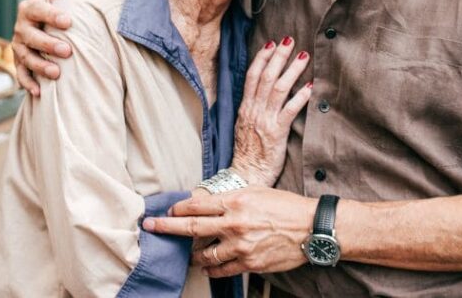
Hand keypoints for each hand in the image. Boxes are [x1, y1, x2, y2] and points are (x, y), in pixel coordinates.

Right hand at [11, 0, 80, 95]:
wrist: (42, 19)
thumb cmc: (53, 1)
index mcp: (29, 7)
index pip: (38, 10)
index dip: (52, 15)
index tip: (69, 22)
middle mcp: (21, 27)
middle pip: (31, 36)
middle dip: (48, 44)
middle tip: (67, 51)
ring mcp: (19, 45)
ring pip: (25, 57)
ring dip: (39, 66)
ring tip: (57, 74)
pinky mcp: (19, 61)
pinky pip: (21, 74)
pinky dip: (28, 83)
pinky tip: (39, 92)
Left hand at [142, 187, 313, 277]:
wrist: (309, 228)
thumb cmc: (284, 206)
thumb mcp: (255, 191)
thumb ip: (230, 198)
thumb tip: (206, 203)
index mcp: (235, 201)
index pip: (196, 204)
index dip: (178, 208)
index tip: (168, 210)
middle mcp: (234, 223)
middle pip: (191, 227)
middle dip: (167, 227)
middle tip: (151, 227)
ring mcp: (240, 246)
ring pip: (204, 253)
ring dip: (192, 254)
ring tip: (187, 255)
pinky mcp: (249, 263)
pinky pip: (221, 269)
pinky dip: (211, 268)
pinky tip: (206, 266)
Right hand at [231, 37, 311, 186]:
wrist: (245, 175)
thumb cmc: (247, 152)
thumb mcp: (243, 126)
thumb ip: (251, 109)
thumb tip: (260, 94)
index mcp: (245, 107)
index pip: (252, 76)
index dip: (262, 58)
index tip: (271, 44)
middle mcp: (253, 110)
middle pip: (266, 76)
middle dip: (278, 56)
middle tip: (290, 40)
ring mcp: (265, 120)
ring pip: (278, 88)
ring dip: (292, 70)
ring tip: (303, 57)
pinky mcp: (277, 132)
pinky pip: (289, 110)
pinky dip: (300, 97)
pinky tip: (311, 87)